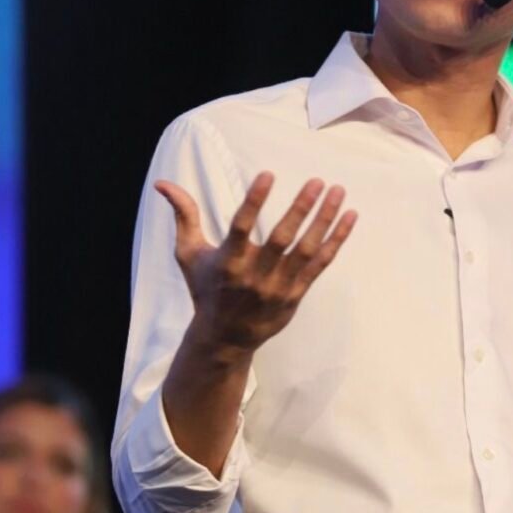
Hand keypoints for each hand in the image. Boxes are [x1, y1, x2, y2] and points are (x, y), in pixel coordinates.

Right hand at [156, 172, 356, 354]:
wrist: (224, 338)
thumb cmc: (205, 289)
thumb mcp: (189, 254)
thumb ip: (183, 216)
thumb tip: (163, 183)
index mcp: (228, 263)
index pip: (241, 227)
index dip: (254, 201)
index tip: (268, 174)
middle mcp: (255, 276)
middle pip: (282, 239)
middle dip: (300, 209)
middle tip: (317, 181)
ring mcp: (279, 287)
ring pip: (307, 249)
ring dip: (325, 219)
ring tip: (338, 191)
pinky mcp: (296, 294)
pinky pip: (320, 263)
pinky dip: (336, 240)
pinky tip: (349, 216)